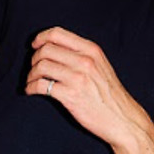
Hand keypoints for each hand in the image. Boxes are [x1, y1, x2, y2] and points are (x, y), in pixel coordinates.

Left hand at [26, 27, 142, 147]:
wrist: (123, 119)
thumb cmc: (110, 95)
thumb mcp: (101, 66)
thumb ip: (82, 54)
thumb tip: (55, 49)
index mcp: (91, 50)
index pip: (57, 34)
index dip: (41, 38)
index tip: (34, 46)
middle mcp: (85, 61)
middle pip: (46, 49)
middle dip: (34, 58)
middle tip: (33, 68)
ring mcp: (78, 78)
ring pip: (41, 66)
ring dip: (30, 74)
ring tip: (31, 81)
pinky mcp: (70, 96)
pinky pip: (41, 86)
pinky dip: (31, 88)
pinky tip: (30, 91)